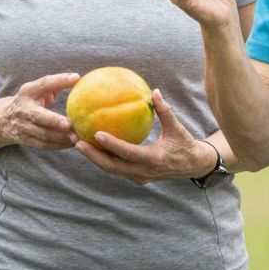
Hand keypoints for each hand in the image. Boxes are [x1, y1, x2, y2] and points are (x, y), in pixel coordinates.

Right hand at [0, 72, 79, 148]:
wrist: (2, 119)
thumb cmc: (29, 101)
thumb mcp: (36, 89)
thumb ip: (53, 85)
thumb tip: (76, 78)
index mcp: (27, 91)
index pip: (44, 83)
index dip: (60, 80)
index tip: (76, 78)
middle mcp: (23, 109)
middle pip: (38, 116)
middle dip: (54, 121)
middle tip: (69, 124)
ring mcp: (22, 126)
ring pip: (43, 134)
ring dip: (61, 137)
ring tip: (76, 137)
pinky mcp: (25, 140)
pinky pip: (43, 145)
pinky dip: (58, 145)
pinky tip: (71, 144)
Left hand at [74, 90, 220, 185]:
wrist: (192, 166)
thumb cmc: (184, 143)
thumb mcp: (177, 128)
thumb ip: (165, 111)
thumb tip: (154, 92)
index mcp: (153, 159)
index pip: (128, 153)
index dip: (112, 145)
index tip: (96, 134)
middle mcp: (143, 172)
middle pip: (112, 166)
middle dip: (92, 156)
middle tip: (76, 141)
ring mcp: (138, 177)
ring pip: (111, 169)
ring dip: (94, 158)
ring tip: (77, 143)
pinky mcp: (135, 177)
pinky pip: (115, 168)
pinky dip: (102, 159)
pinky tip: (91, 146)